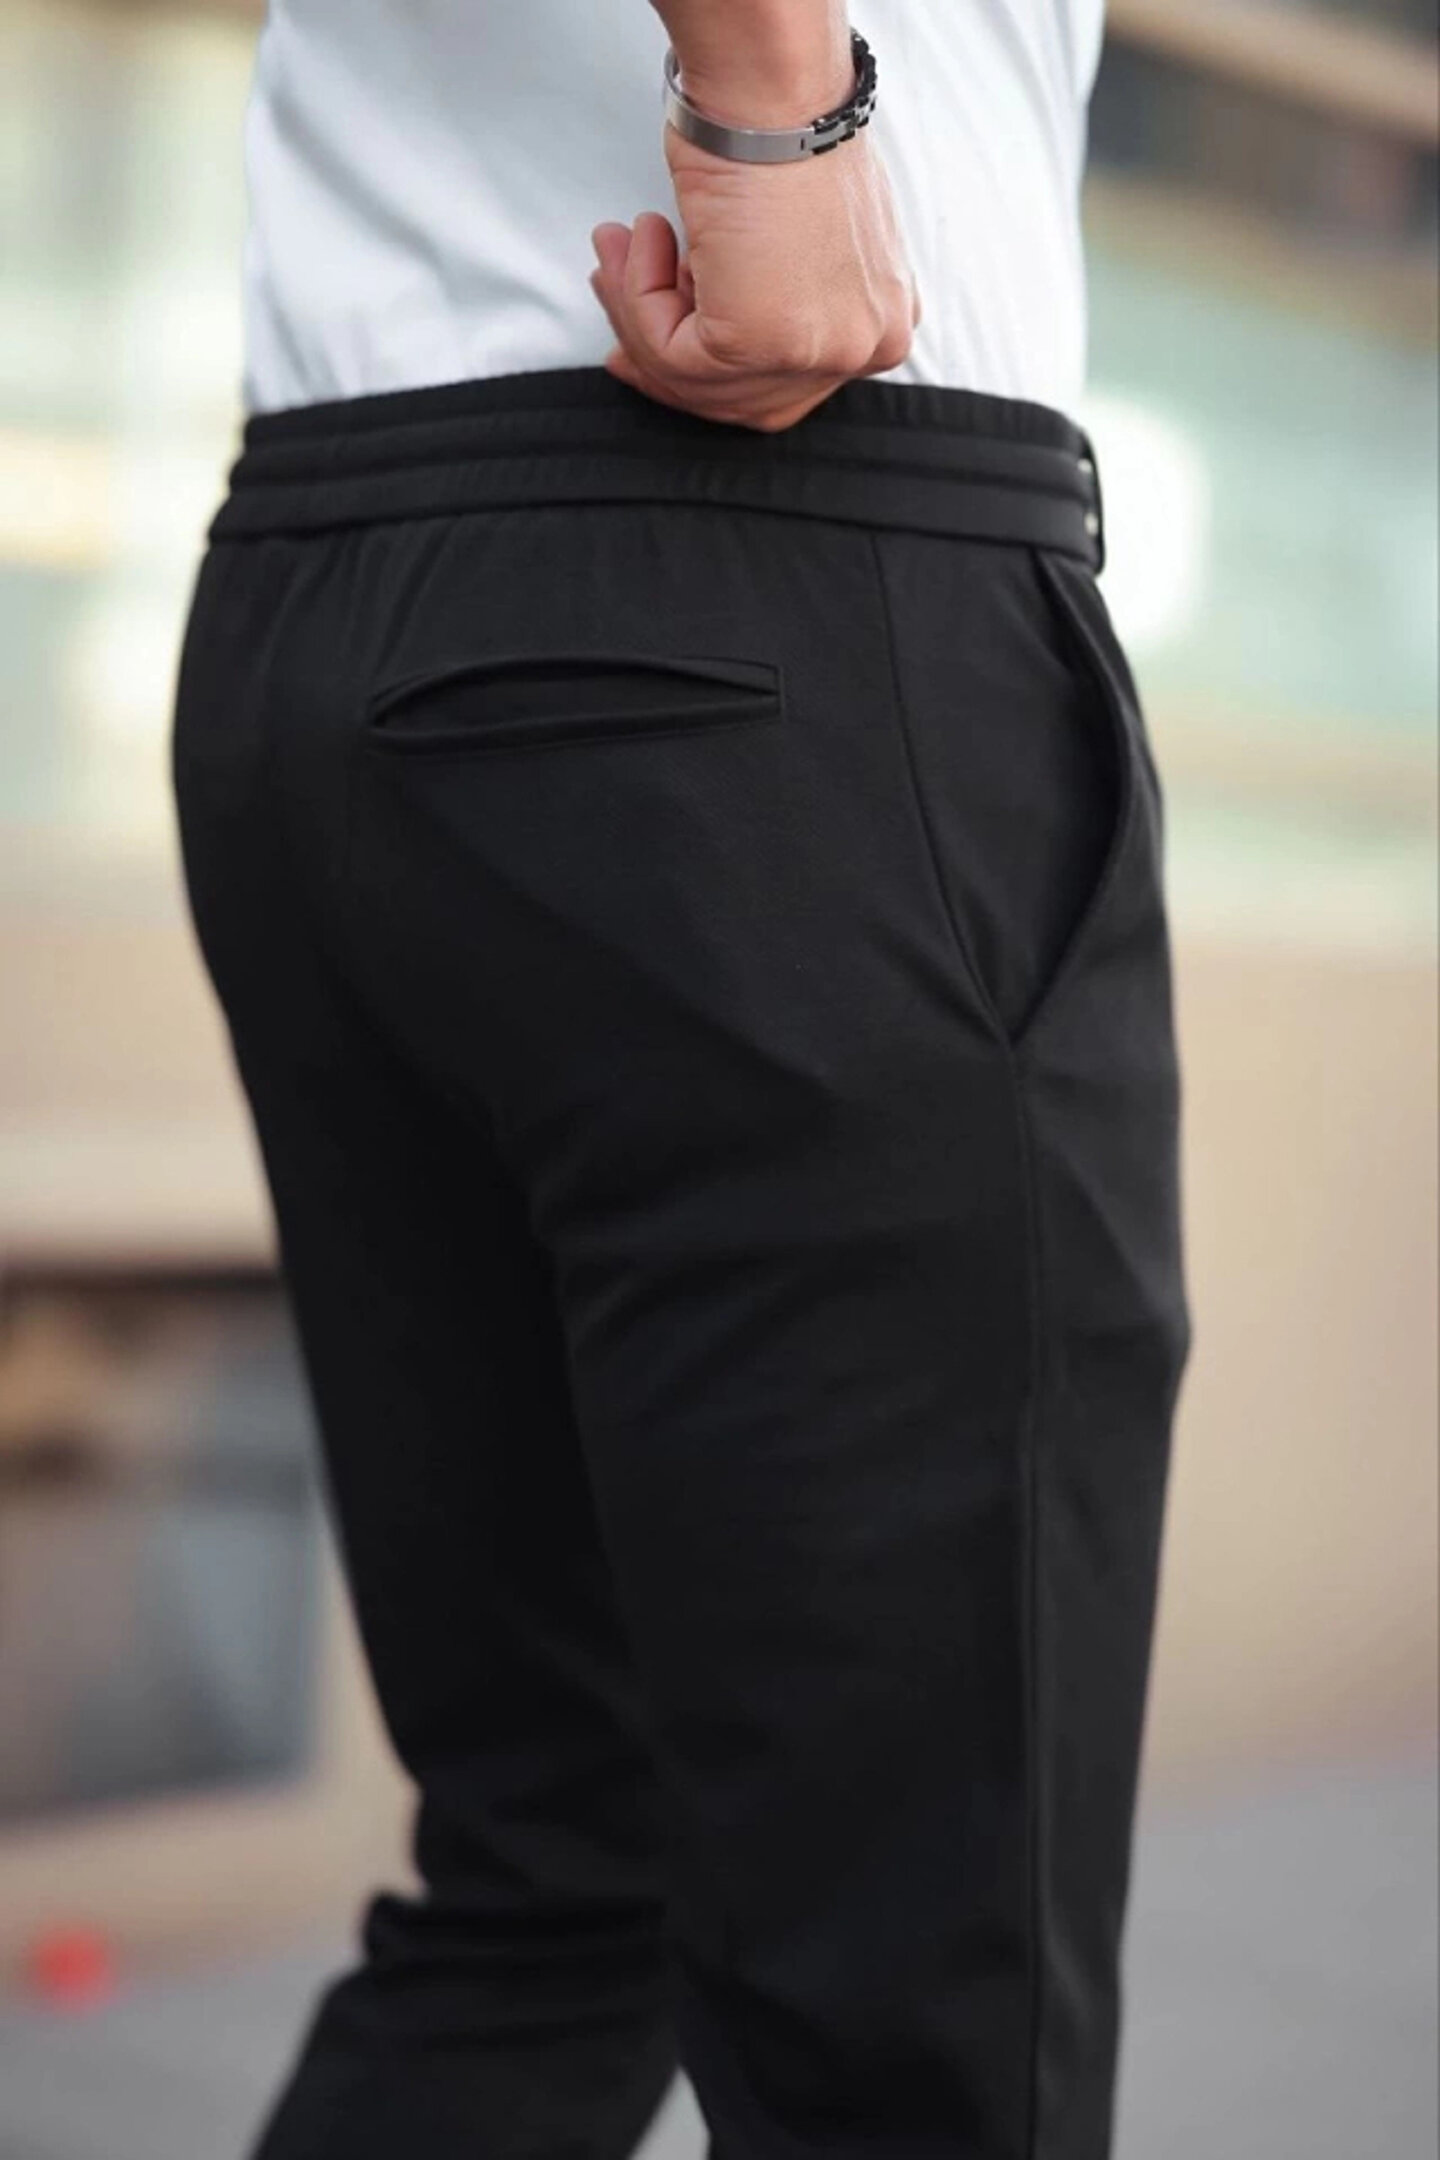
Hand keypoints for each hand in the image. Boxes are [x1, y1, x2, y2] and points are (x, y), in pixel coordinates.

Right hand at [589, 120, 920, 433]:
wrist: (774, 92)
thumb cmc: (782, 136)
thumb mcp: (797, 243)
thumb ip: (764, 299)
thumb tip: (697, 330)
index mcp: (880, 327)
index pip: (786, 391)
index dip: (708, 377)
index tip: (648, 352)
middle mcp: (863, 348)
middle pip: (744, 401)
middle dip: (664, 357)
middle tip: (617, 299)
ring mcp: (818, 351)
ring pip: (700, 381)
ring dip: (640, 309)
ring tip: (623, 246)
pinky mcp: (763, 342)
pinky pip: (673, 353)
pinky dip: (639, 296)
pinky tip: (643, 238)